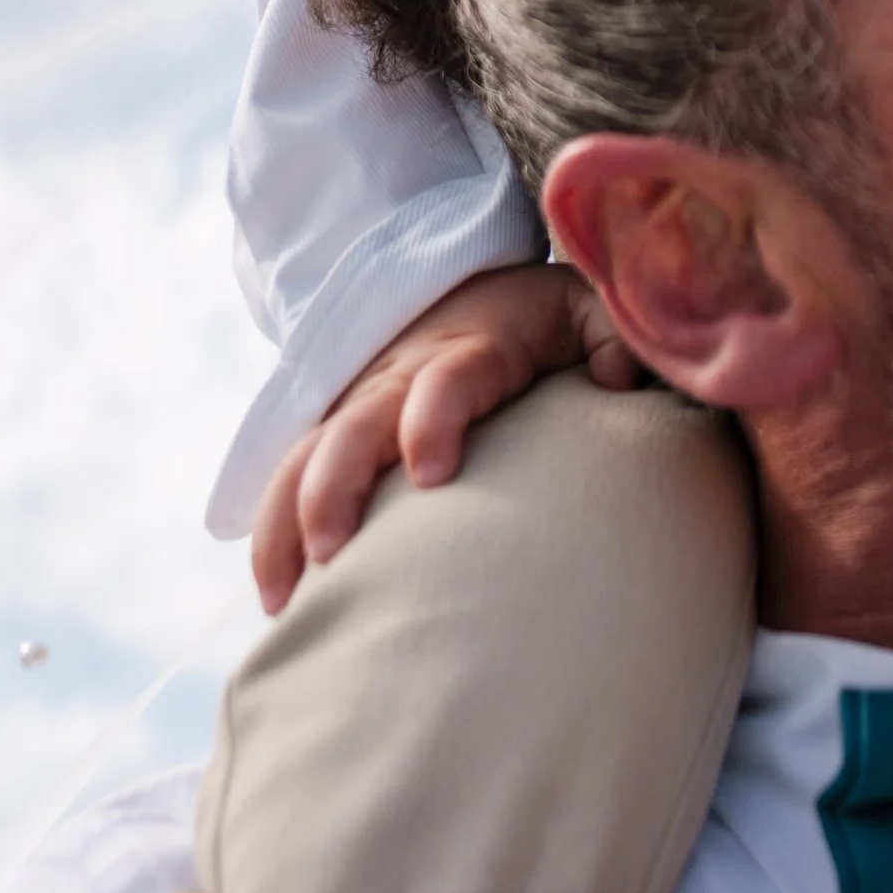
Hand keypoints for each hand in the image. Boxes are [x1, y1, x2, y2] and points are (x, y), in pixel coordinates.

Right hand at [253, 264, 638, 611]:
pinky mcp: (339, 435)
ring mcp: (361, 407)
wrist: (477, 289)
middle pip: (354, 428)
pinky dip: (275, 536)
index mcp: (471, 349)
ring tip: (285, 601)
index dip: (433, 419)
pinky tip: (278, 603)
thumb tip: (618, 379)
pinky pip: (291, 480)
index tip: (432, 472)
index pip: (446, 378)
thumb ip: (612, 336)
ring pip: (304, 459)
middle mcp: (400, 378)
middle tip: (333, 555)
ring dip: (286, 525)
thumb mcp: (588, 309)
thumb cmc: (545, 319)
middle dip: (334, 488)